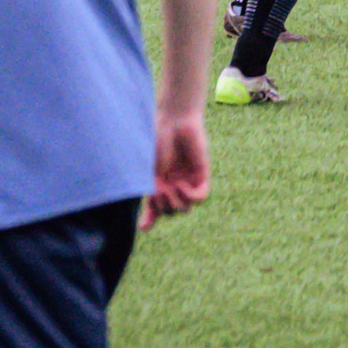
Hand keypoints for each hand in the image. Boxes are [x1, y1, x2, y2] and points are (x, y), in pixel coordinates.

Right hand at [141, 110, 209, 231]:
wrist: (172, 120)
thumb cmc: (156, 141)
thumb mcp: (149, 172)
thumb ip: (150, 197)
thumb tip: (145, 228)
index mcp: (157, 184)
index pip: (155, 210)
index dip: (150, 220)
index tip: (145, 225)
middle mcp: (173, 184)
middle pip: (170, 211)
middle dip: (162, 207)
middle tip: (157, 191)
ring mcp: (188, 180)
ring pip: (185, 208)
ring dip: (175, 204)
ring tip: (169, 188)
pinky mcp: (202, 174)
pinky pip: (201, 197)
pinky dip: (190, 196)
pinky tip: (181, 185)